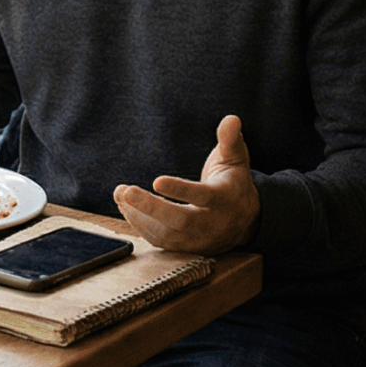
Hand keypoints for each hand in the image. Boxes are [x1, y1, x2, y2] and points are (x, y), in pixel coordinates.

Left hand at [115, 115, 258, 254]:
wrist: (245, 221)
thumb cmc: (234, 183)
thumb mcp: (236, 159)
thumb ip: (230, 140)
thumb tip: (231, 119)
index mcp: (224, 199)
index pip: (202, 196)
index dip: (180, 190)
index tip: (156, 180)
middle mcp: (211, 223)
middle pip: (180, 221)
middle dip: (151, 207)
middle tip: (126, 192)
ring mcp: (198, 239)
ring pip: (166, 234)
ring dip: (139, 216)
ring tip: (120, 195)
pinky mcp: (185, 247)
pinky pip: (160, 241)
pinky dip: (140, 225)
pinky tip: (126, 208)